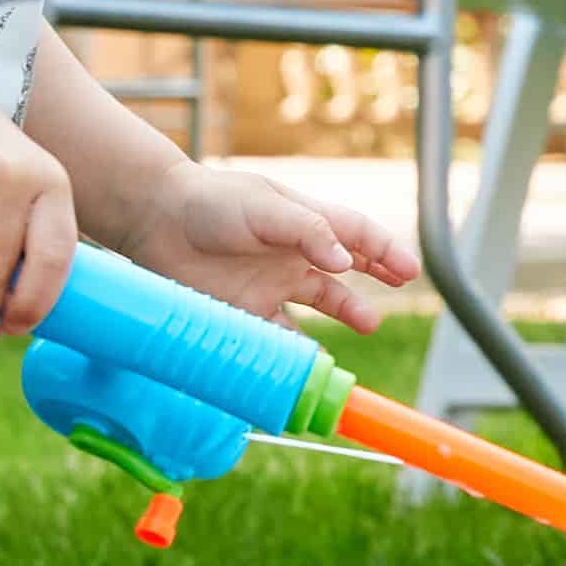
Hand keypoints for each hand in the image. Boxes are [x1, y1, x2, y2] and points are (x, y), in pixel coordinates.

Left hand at [123, 164, 421, 335]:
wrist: (154, 221)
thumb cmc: (212, 203)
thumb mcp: (267, 208)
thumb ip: (310, 232)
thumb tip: (349, 263)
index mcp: (303, 222)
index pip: (356, 235)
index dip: (386, 250)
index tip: (411, 269)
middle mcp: (292, 255)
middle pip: (346, 268)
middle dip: (377, 275)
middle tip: (401, 285)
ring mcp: (269, 284)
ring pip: (319, 303)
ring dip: (345, 312)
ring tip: (368, 324)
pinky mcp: (244, 312)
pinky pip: (279, 337)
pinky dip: (298, 352)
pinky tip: (313, 362)